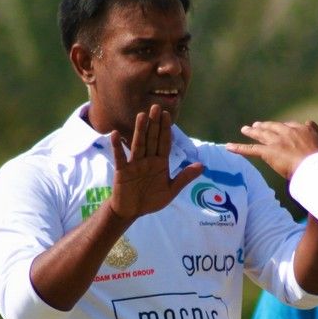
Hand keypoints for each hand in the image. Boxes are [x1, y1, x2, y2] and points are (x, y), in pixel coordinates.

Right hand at [110, 104, 202, 219]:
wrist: (132, 211)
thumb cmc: (151, 199)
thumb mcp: (171, 190)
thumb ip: (184, 177)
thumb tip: (202, 166)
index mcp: (160, 163)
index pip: (164, 143)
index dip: (166, 130)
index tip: (167, 115)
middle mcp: (147, 160)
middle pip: (152, 139)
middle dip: (154, 124)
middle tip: (156, 107)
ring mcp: (134, 164)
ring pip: (138, 144)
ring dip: (139, 130)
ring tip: (141, 115)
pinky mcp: (122, 171)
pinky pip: (120, 157)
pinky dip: (117, 146)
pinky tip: (115, 134)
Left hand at [229, 119, 317, 179]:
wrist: (315, 166)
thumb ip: (316, 132)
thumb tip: (310, 122)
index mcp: (301, 130)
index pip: (289, 126)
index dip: (282, 128)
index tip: (279, 128)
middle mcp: (287, 132)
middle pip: (273, 127)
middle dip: (264, 126)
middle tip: (257, 125)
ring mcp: (277, 142)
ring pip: (261, 135)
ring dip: (252, 132)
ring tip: (245, 129)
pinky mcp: (268, 152)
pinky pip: (250, 150)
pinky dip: (238, 148)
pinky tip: (228, 146)